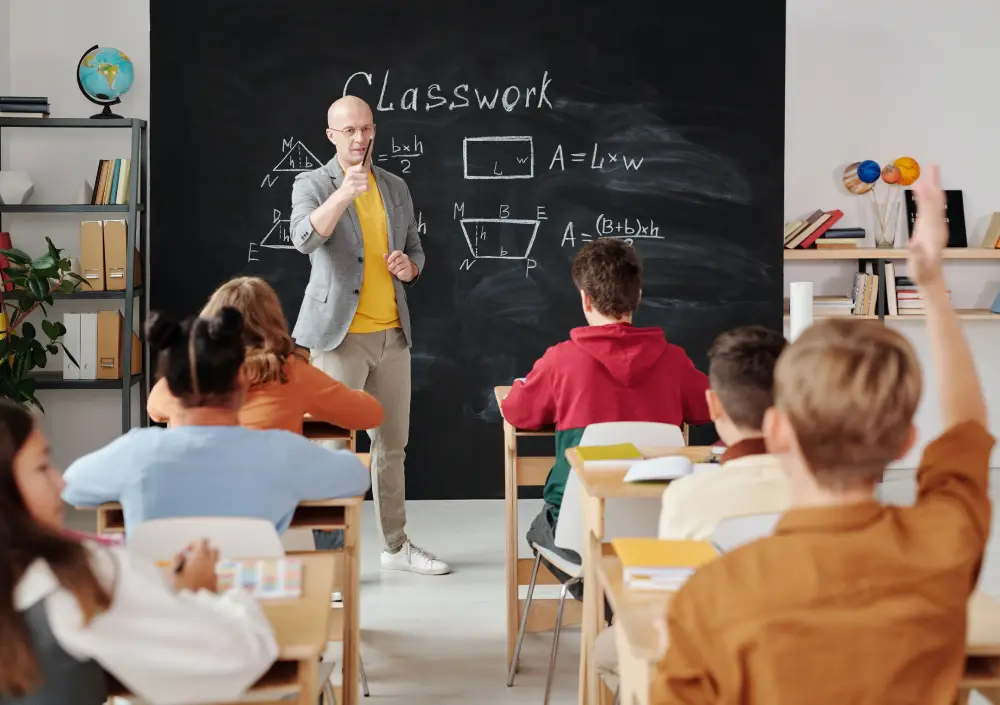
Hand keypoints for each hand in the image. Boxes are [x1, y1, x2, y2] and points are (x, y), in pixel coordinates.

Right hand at [171, 539, 218, 593]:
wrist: (195, 605)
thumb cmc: (182, 589)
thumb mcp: (172, 574)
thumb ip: (176, 559)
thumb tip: (182, 552)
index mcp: (201, 556)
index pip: (203, 541)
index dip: (194, 544)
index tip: (187, 552)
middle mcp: (212, 561)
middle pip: (213, 549)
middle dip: (204, 551)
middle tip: (194, 560)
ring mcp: (218, 570)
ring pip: (217, 559)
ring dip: (209, 560)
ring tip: (198, 569)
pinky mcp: (221, 580)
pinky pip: (220, 570)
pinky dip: (213, 570)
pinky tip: (204, 578)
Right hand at [336, 164, 369, 201]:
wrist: (342, 194)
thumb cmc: (348, 184)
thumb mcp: (350, 174)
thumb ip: (357, 169)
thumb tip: (363, 163)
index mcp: (350, 170)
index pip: (361, 167)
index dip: (364, 170)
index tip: (363, 173)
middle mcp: (351, 175)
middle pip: (366, 174)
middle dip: (366, 178)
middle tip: (362, 181)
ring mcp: (352, 182)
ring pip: (366, 181)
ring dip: (366, 184)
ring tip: (361, 186)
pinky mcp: (355, 189)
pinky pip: (365, 187)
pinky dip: (366, 188)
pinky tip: (363, 188)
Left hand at [384, 250, 415, 281]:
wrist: (405, 273)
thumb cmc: (397, 266)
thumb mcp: (392, 261)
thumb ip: (387, 258)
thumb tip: (384, 255)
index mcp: (400, 254)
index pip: (396, 252)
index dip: (392, 257)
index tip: (389, 261)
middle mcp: (405, 257)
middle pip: (397, 260)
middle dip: (392, 266)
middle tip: (390, 269)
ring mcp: (407, 263)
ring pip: (398, 267)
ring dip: (394, 271)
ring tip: (395, 271)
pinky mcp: (408, 270)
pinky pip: (400, 272)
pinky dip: (398, 274)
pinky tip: (399, 273)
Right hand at [908, 164, 947, 286]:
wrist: (930, 278)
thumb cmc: (923, 272)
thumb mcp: (920, 266)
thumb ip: (918, 254)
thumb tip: (914, 242)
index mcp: (933, 232)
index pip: (929, 209)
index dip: (925, 195)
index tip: (920, 182)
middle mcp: (936, 226)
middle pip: (936, 200)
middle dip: (934, 183)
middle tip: (933, 165)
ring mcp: (934, 226)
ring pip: (935, 202)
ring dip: (933, 187)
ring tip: (930, 173)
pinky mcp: (930, 229)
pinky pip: (930, 209)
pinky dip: (928, 198)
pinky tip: (924, 192)